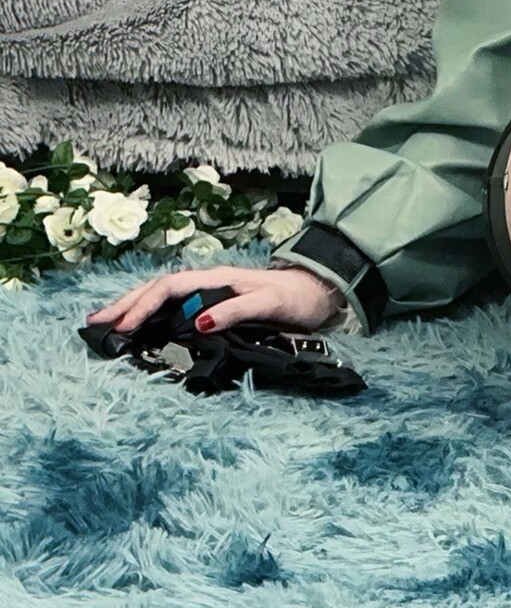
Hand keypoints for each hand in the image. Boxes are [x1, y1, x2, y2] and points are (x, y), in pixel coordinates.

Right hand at [87, 266, 346, 336]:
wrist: (318, 292)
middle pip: (157, 288)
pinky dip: (152, 312)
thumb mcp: (270, 304)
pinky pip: (174, 304)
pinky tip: (140, 323)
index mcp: (216, 278)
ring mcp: (210, 290)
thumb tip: (197, 323)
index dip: (144, 306)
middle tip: (95, 322)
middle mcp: (208, 281)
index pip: (169, 288)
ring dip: (134, 306)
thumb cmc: (296, 298)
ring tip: (106, 321)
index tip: (124, 328)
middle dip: (126, 304)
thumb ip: (236, 311)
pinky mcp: (214, 302)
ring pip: (162, 295)